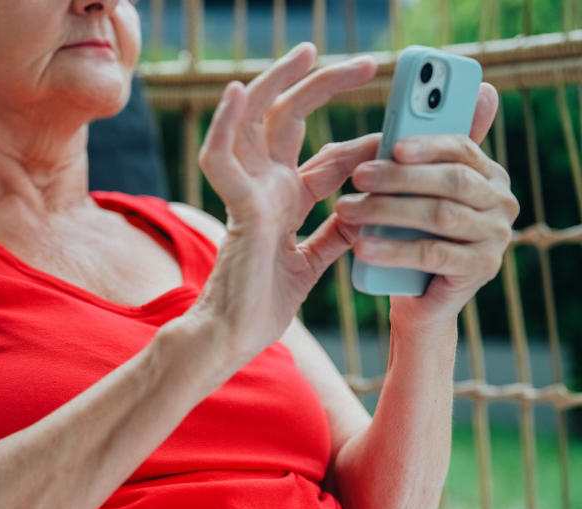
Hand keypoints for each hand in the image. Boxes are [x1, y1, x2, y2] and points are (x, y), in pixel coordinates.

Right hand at [186, 42, 377, 373]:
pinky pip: (222, 159)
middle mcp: (265, 187)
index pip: (328, 156)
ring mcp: (248, 194)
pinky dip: (225, 124)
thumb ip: (335, 234)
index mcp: (285, 200)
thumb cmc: (264, 303)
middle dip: (323, 86)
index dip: (365, 143)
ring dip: (277, 84)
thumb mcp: (313, 262)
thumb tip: (365, 212)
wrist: (234, 338)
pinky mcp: (236, 210)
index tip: (403, 134)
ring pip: (255, 122)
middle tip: (366, 63)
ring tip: (308, 53)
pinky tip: (238, 92)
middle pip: (289, 120)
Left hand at [335, 83, 519, 331]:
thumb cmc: (411, 233)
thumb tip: (426, 100)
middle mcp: (500, 201)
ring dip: (388, 211)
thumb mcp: (412, 190)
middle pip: (451, 180)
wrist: (417, 297)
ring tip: (347, 211)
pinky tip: (362, 246)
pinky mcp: (481, 269)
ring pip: (439, 216)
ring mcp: (495, 237)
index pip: (461, 147)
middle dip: (400, 177)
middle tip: (357, 177)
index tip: (393, 144)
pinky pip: (434, 254)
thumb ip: (416, 150)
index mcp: (486, 173)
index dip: (426, 144)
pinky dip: (395, 249)